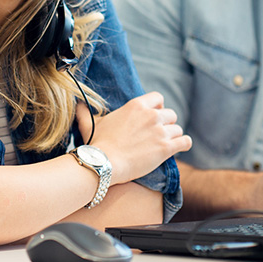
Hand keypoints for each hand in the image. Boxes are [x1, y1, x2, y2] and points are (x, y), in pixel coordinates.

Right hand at [77, 91, 191, 184]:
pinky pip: (185, 141)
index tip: (154, 116)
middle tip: (158, 134)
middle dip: (166, 123)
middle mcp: (151, 115)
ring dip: (173, 136)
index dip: (158, 107)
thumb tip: (77, 105)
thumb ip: (86, 113)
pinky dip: (184, 144)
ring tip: (166, 144)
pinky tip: (181, 147)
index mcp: (137, 105)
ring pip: (177, 129)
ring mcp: (160, 131)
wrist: (102, 164)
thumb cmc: (97, 144)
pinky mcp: (166, 148)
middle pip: (170, 114)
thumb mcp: (91, 124)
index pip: (158, 98)